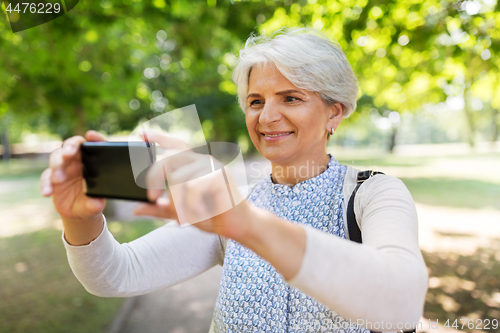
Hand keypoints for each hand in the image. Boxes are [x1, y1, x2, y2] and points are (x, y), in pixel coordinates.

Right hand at [40, 130, 106, 221]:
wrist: (79, 212)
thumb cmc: (91, 201)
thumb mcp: (95, 204)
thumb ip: (96, 203)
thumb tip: (97, 204)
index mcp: (92, 161)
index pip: (93, 146)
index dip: (94, 138)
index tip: (91, 135)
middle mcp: (76, 161)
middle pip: (71, 147)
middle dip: (69, 148)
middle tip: (68, 153)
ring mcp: (63, 168)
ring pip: (56, 159)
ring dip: (57, 167)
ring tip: (58, 179)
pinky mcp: (51, 178)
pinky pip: (46, 177)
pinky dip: (45, 184)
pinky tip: (47, 192)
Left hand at [133, 133, 253, 239]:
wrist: (239, 226)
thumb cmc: (213, 216)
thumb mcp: (180, 213)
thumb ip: (159, 209)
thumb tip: (136, 209)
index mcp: (194, 166)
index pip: (174, 145)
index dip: (158, 138)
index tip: (141, 133)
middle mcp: (203, 161)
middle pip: (169, 158)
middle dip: (155, 177)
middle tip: (152, 198)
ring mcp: (212, 166)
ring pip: (178, 177)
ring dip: (180, 202)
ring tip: (192, 213)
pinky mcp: (219, 175)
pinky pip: (192, 187)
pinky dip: (191, 205)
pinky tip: (200, 212)